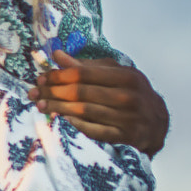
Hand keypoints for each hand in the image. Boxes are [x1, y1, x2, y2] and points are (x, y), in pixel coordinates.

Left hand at [28, 50, 169, 155]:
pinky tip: (62, 120)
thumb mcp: (114, 75)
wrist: (157, 123)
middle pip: (81, 92)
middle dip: (53, 92)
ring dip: (58, 108)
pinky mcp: (126, 136)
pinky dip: (76, 125)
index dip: (58, 75)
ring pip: (84, 111)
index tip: (41, 78)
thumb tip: (57, 55)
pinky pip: (95, 131)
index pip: (83, 73)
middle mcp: (129, 95)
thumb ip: (86, 66)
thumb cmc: (130, 94)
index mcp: (126, 76)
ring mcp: (129, 117)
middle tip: (34, 93)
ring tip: (41, 106)